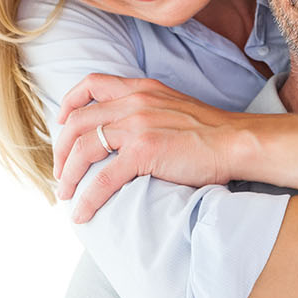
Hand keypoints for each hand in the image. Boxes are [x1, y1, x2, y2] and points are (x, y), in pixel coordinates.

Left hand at [52, 73, 252, 222]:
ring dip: (68, 174)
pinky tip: (82, 213)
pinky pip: (103, 178)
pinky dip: (87, 198)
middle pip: (79, 121)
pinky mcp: (144, 152)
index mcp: (140, 88)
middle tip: (60, 172)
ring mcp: (137, 126)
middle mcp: (134, 102)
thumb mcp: (172, 106)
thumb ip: (146, 109)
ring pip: (84, 149)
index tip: (61, 124)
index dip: (69, 104)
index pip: (92, 84)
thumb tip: (124, 132)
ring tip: (65, 194)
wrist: (236, 142)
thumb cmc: (210, 132)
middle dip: (61, 149)